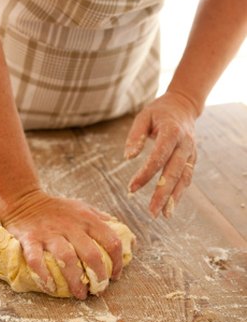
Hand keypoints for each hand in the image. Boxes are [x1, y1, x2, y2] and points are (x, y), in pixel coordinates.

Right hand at [0, 190, 122, 298]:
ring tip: (79, 294)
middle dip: (98, 276)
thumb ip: (103, 220)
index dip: (117, 262)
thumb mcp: (83, 208)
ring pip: (66, 259)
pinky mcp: (30, 239)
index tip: (115, 276)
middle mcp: (70, 225)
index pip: (111, 240)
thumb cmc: (58, 209)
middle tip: (98, 290)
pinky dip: (43, 276)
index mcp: (87, 219)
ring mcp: (49, 233)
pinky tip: (50, 287)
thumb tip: (128, 238)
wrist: (24, 200)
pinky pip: (36, 260)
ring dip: (75, 281)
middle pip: (91, 253)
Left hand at [124, 92, 197, 218]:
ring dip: (174, 198)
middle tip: (151, 211)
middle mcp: (184, 144)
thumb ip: (136, 135)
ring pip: (183, 178)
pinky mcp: (193, 158)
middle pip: (174, 172)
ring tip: (163, 215)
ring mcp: (191, 152)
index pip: (159, 156)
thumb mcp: (143, 116)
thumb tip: (128, 157)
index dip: (146, 174)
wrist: (183, 105)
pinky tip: (171, 205)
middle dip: (163, 193)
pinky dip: (180, 192)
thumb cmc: (159, 111)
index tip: (132, 188)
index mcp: (172, 131)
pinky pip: (187, 177)